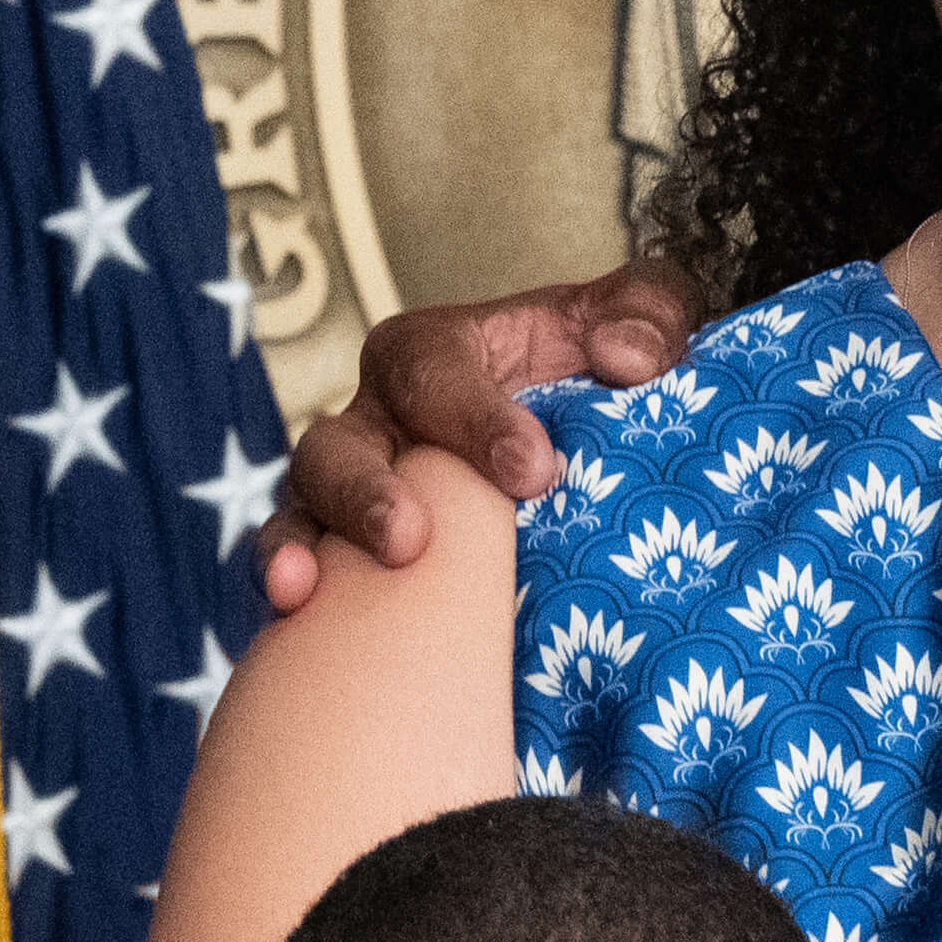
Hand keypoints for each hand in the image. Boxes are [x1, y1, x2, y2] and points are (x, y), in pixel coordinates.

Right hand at [255, 271, 694, 611]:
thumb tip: (628, 358)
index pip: (432, 372)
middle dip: (364, 492)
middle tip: (408, 540)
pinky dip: (296, 602)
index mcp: (435, 356)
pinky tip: (297, 625)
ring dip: (302, 546)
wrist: (592, 449)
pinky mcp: (352, 565)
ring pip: (302, 511)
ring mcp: (352, 497)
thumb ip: (645, 316)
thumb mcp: (639, 326)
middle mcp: (378, 423)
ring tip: (310, 589)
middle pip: (337, 444)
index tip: (532, 469)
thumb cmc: (601, 378)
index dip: (472, 418)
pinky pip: (304, 580)